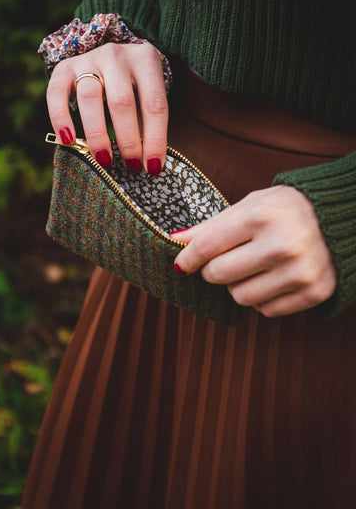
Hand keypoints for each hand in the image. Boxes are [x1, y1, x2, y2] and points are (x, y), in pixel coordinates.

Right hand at [46, 42, 167, 173]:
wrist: (107, 57)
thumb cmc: (132, 84)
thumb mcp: (147, 93)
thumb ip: (146, 121)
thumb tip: (147, 162)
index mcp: (145, 60)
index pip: (154, 104)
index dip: (154, 138)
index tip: (153, 167)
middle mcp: (116, 55)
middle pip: (121, 101)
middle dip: (128, 139)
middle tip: (131, 165)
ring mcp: (88, 59)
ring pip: (90, 98)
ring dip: (97, 134)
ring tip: (104, 160)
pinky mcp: (64, 68)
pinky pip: (56, 93)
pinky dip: (60, 118)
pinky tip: (68, 141)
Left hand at [173, 186, 336, 316]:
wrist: (340, 217)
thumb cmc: (287, 208)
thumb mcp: (250, 205)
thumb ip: (212, 225)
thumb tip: (176, 240)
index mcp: (260, 216)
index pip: (207, 247)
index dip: (187, 259)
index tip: (181, 264)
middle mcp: (280, 245)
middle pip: (218, 275)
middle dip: (215, 269)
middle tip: (228, 258)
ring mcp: (299, 271)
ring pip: (240, 297)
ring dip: (239, 285)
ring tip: (256, 266)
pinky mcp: (313, 292)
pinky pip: (266, 310)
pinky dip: (264, 298)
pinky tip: (276, 277)